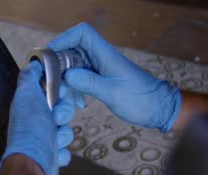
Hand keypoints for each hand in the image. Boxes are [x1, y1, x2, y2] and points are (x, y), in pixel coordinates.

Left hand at [2, 61, 74, 174]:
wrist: (33, 161)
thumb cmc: (30, 127)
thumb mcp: (26, 94)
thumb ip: (29, 77)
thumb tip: (33, 64)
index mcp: (30, 106)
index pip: (52, 93)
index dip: (60, 92)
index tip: (60, 93)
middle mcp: (35, 122)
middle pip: (63, 111)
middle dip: (63, 114)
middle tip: (55, 118)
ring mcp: (43, 140)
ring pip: (66, 132)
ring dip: (63, 135)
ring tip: (54, 139)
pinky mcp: (51, 157)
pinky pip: (65, 151)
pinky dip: (62, 153)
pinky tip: (54, 153)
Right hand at [48, 23, 180, 131]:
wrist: (158, 108)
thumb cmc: (141, 99)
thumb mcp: (113, 93)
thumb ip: (89, 83)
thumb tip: (66, 75)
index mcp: (105, 54)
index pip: (82, 33)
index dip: (63, 39)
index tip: (50, 55)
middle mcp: (100, 58)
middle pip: (71, 49)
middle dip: (58, 64)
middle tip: (51, 82)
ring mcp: (98, 68)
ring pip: (72, 65)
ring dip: (64, 79)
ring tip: (63, 95)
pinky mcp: (98, 79)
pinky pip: (78, 78)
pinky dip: (73, 88)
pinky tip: (77, 102)